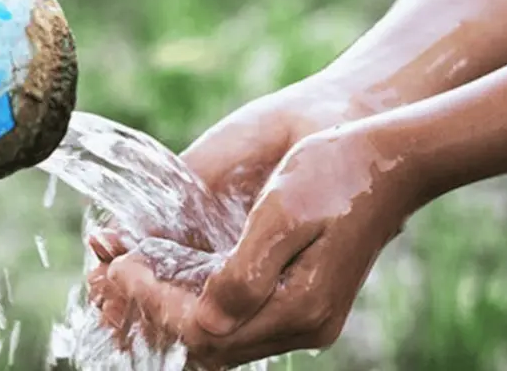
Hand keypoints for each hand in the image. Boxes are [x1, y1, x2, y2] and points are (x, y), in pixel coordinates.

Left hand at [105, 121, 423, 367]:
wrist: (390, 161)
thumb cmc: (336, 173)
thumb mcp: (284, 213)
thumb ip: (244, 274)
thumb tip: (203, 319)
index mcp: (300, 306)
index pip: (205, 329)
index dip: (154, 303)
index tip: (122, 266)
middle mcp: (305, 324)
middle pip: (210, 344)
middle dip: (156, 312)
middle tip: (116, 274)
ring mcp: (307, 318)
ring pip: (222, 337)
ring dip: (175, 311)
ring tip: (136, 275)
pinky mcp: (306, 304)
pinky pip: (240, 319)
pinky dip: (202, 304)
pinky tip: (178, 277)